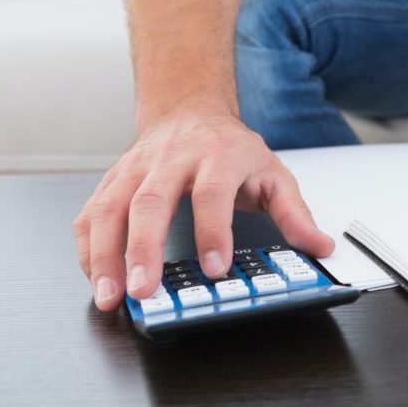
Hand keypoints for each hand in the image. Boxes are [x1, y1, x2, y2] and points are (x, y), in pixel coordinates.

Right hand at [73, 110, 334, 310]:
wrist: (190, 111)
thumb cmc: (231, 149)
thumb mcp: (274, 175)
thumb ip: (296, 214)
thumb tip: (319, 246)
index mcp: (218, 156)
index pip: (212, 193)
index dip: (212, 232)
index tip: (215, 269)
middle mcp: (171, 159)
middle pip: (151, 201)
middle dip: (144, 250)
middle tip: (144, 291)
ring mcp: (136, 168)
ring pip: (111, 208)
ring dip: (106, 256)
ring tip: (112, 295)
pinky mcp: (112, 181)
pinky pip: (91, 214)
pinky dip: (88, 249)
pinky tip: (95, 277)